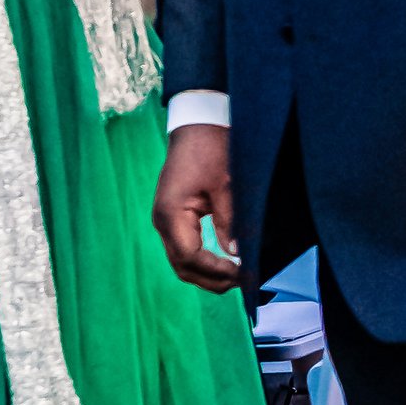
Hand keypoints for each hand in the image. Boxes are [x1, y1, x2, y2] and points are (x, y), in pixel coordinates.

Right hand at [153, 124, 242, 289]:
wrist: (197, 124)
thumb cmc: (211, 149)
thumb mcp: (225, 185)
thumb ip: (229, 221)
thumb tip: (237, 254)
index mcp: (171, 214)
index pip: (190, 257)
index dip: (216, 270)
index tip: (242, 273)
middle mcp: (162, 221)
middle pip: (182, 266)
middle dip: (211, 278)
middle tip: (243, 280)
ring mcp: (166, 220)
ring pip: (181, 261)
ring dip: (206, 273)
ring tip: (236, 276)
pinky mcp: (174, 216)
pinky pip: (184, 248)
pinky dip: (202, 260)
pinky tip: (224, 261)